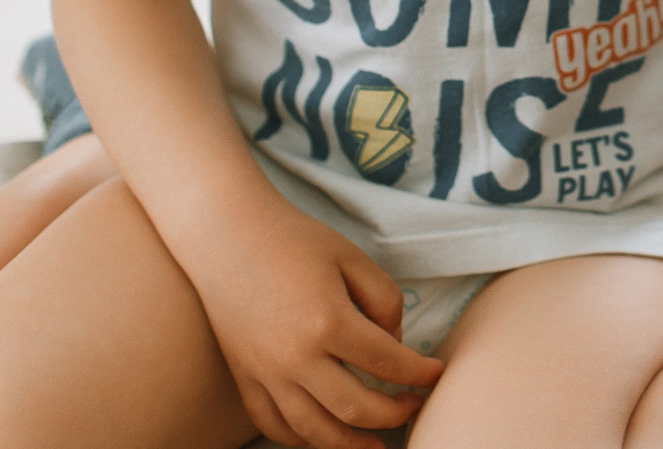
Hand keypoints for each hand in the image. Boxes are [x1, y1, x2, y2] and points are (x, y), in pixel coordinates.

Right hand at [179, 194, 446, 448]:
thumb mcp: (352, 258)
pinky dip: (303, 440)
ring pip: (315, 432)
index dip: (420, 374)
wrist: (226, 235)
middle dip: (394, 415)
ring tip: (378, 445)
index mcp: (329, 322)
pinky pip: (274, 426)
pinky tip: (326, 436)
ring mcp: (266, 374)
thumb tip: (394, 343)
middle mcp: (296, 358)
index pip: (388, 364)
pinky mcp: (245, 379)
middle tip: (414, 406)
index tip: (436, 373)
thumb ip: (385, 301)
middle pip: (356, 409)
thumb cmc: (294, 241)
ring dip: (352, 445)